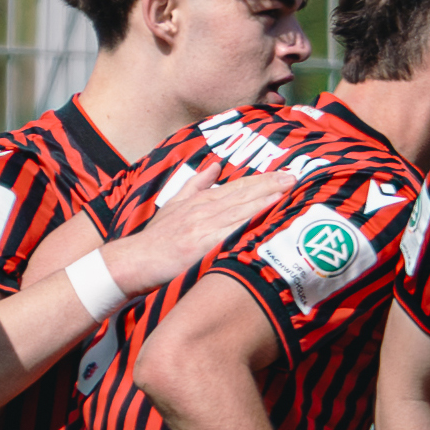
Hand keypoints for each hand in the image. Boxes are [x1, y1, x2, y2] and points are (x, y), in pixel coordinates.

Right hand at [79, 169, 301, 308]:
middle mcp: (204, 210)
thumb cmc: (156, 240)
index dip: (263, 180)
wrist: (133, 262)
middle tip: (296, 177)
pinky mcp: (201, 244)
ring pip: (240, 209)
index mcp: (201, 202)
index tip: (286, 174)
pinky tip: (265, 219)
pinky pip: (230, 232)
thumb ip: (196, 186)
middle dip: (271, 184)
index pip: (238, 187)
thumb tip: (213, 166)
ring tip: (288, 191)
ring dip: (265, 199)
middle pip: (243, 194)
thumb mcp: (174, 206)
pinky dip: (248, 223)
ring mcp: (203, 227)